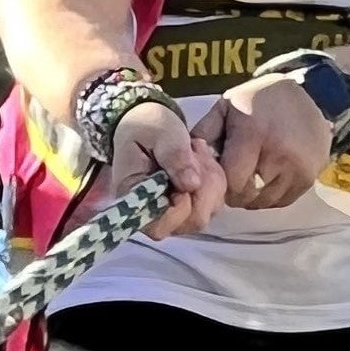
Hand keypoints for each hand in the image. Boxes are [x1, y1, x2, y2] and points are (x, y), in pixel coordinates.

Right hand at [107, 100, 223, 238]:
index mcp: (133, 200)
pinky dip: (215, 179)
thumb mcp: (161, 134)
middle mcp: (153, 215)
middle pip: (192, 222)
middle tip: (195, 154)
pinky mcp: (189, 207)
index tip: (186, 171)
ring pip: (208, 211)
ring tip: (196, 154)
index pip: (161, 226)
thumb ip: (175, 157)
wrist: (148, 125)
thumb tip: (192, 185)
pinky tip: (202, 161)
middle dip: (204, 187)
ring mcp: (173, 214)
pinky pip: (214, 202)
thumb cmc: (148, 127)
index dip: (182, 205)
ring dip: (211, 179)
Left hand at [196, 72, 332, 210]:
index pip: (231, 182)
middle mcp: (281, 154)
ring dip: (253, 195)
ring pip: (264, 202)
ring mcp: (301, 167)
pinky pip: (283, 201)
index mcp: (255, 135)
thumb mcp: (225, 107)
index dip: (221, 184)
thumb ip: (203, 134)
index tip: (220, 174)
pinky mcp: (312, 175)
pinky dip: (271, 195)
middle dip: (235, 190)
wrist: (307, 91)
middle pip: (247, 196)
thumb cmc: (258, 100)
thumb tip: (186, 163)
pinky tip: (268, 177)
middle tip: (235, 174)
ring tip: (252, 174)